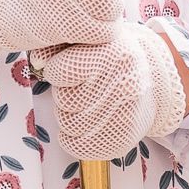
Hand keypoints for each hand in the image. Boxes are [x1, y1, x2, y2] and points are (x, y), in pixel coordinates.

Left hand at [37, 24, 187, 161]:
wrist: (149, 84)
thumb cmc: (109, 61)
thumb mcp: (88, 42)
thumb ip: (58, 46)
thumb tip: (38, 61)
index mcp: (114, 53)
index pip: (58, 71)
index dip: (58, 71)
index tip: (73, 69)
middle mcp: (124, 85)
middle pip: (63, 100)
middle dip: (65, 94)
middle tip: (84, 88)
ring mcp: (126, 115)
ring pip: (68, 124)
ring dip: (70, 115)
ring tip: (89, 104)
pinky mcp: (123, 141)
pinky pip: (77, 146)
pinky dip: (75, 138)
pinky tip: (89, 124)